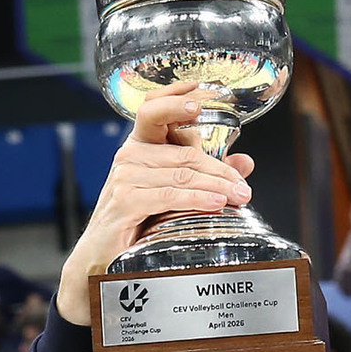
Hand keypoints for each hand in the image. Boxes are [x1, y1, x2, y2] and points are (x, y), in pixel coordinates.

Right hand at [57, 84, 254, 326]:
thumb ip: (210, 175)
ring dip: (217, 187)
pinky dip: (197, 199)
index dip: (178, 95)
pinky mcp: (125, 200)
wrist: (104, 259)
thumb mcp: (179, 194)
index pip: (155, 109)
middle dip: (221, 170)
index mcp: (142, 146)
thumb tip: (246, 161)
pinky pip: (170, 195)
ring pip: (183, 174)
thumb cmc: (140, 222)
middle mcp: (131, 155)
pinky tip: (216, 204)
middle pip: (186, 153)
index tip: (204, 92)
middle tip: (244, 188)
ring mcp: (125, 176)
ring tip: (240, 198)